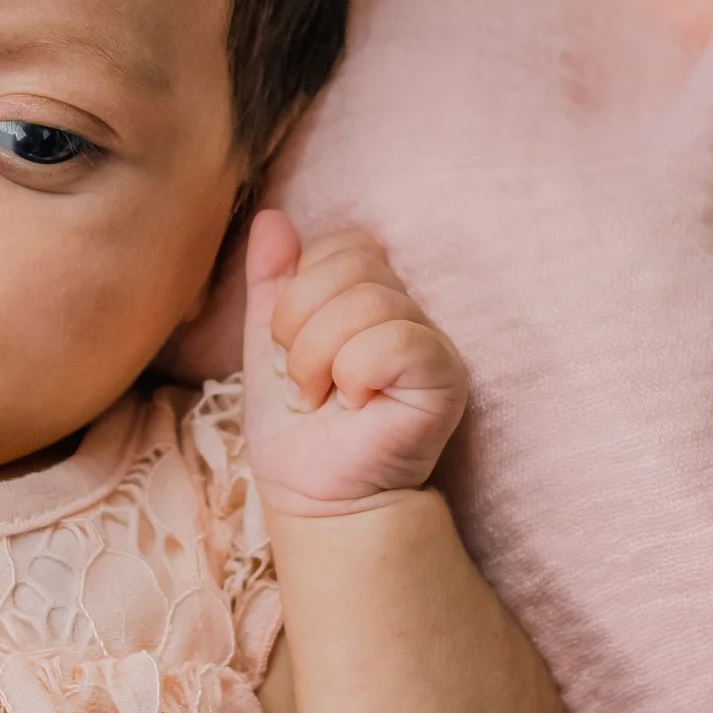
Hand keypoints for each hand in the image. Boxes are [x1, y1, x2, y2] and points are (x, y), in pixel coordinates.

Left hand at [240, 211, 469, 515]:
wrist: (313, 495)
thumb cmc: (295, 428)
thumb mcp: (267, 342)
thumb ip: (271, 279)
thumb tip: (270, 216)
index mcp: (369, 294)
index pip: (340, 246)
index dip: (298, 292)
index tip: (289, 349)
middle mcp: (408, 310)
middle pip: (351, 263)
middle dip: (300, 324)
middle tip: (303, 379)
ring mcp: (431, 341)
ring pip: (367, 302)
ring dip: (319, 358)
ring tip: (323, 396)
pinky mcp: (445, 377)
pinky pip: (394, 342)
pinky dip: (355, 374)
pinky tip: (357, 406)